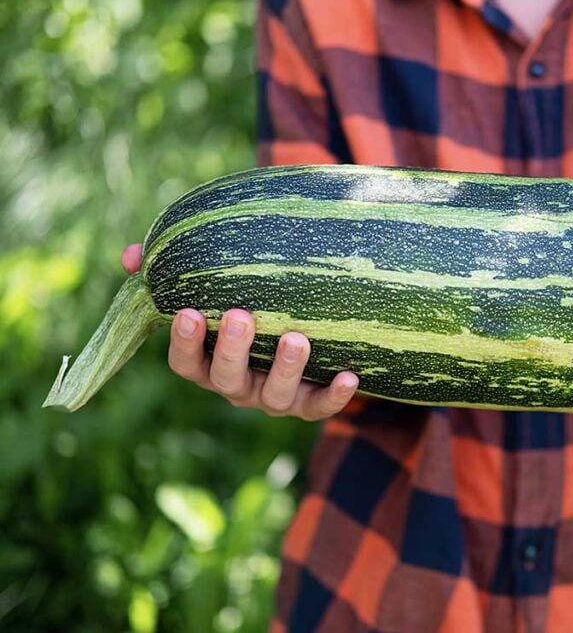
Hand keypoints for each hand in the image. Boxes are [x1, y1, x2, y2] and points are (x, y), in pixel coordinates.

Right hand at [121, 243, 358, 419]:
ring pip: (273, 397)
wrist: (308, 338)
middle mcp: (237, 386)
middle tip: (242, 316)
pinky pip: (320, 407)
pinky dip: (334, 396)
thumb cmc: (250, 306)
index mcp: (210, 363)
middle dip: (234, 349)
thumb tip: (132, 254)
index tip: (189, 311)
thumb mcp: (216, 288)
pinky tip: (351, 375)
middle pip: (227, 378)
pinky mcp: (309, 404)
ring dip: (284, 369)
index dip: (185, 342)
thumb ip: (177, 271)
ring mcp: (273, 398)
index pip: (186, 363)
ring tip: (296, 338)